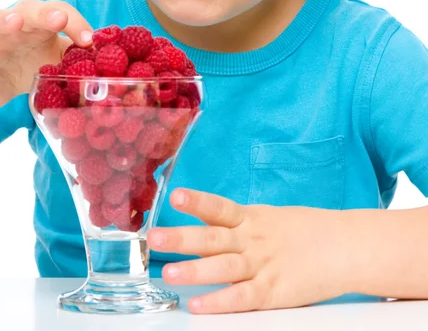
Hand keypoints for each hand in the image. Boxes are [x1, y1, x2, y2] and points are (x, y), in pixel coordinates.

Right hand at [0, 0, 92, 112]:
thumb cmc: (28, 66)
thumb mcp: (56, 62)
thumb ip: (78, 58)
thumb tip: (110, 56)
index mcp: (41, 23)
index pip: (60, 11)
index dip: (75, 22)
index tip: (90, 40)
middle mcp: (16, 23)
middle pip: (29, 8)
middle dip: (45, 13)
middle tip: (58, 19)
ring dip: (4, 19)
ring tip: (15, 23)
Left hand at [147, 189, 349, 313]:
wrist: (345, 246)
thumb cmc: (307, 230)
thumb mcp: (270, 217)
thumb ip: (240, 223)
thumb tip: (210, 222)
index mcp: (251, 218)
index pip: (219, 208)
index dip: (197, 201)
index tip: (176, 196)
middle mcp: (252, 239)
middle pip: (212, 238)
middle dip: (181, 238)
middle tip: (154, 237)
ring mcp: (262, 265)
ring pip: (222, 267)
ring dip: (194, 270)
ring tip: (168, 272)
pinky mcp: (273, 291)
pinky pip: (241, 297)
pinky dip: (219, 302)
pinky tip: (198, 305)